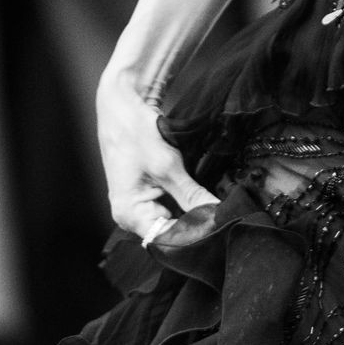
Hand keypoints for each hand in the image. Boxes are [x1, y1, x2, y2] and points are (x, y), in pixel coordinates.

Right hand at [96, 66, 218, 242]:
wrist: (121, 105)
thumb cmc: (134, 133)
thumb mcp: (168, 166)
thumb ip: (192, 195)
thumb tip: (216, 216)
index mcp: (129, 214)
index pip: (166, 239)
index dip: (193, 235)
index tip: (218, 226)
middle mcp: (130, 215)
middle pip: (170, 231)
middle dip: (195, 223)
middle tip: (222, 217)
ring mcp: (139, 204)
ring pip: (173, 217)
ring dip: (192, 211)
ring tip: (214, 205)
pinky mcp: (147, 193)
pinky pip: (171, 204)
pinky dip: (186, 201)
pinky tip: (202, 196)